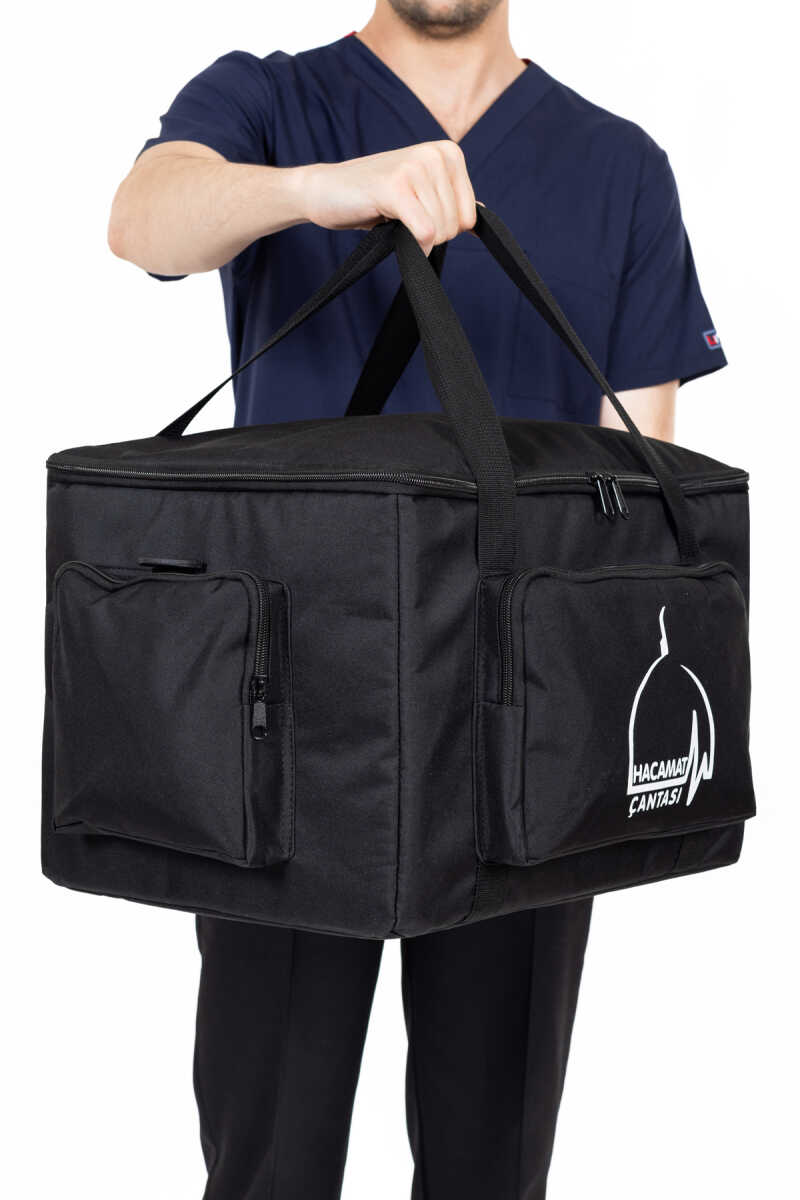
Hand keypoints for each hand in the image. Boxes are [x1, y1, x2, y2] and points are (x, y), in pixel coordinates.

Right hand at [297, 141, 476, 253]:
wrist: (325, 190)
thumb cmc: (372, 196)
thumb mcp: (420, 194)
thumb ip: (450, 201)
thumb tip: (482, 216)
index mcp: (448, 153)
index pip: (469, 217)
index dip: (443, 229)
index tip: (416, 214)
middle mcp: (435, 154)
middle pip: (455, 226)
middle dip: (429, 234)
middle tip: (400, 218)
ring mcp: (415, 167)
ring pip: (440, 231)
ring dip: (414, 238)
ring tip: (390, 216)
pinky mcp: (395, 187)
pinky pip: (424, 233)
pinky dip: (412, 245)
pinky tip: (390, 230)